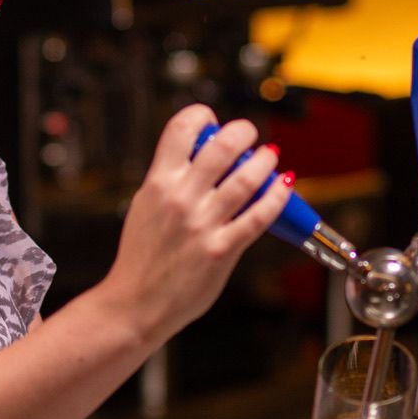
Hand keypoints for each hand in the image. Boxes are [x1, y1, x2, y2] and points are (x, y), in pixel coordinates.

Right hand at [100, 105, 290, 346]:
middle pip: (223, 146)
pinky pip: (258, 216)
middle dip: (244, 132)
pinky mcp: (222, 249)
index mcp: (158, 183)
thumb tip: (198, 159)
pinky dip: (276, 197)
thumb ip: (169, 182)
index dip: (201, 115)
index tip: (212, 119)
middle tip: (250, 134)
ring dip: (265, 161)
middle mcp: (181, 198)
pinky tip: (282, 187)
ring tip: (270, 157)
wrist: (135, 303)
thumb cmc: (141, 259)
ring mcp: (203, 224)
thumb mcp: (145, 207)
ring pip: (247, 178)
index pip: (182, 129)